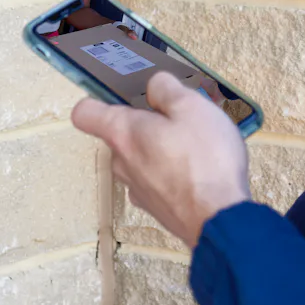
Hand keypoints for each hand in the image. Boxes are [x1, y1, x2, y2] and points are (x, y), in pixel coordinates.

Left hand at [71, 71, 251, 248]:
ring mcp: (138, 189)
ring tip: (195, 147)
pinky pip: (157, 182)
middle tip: (178, 120)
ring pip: (140, 161)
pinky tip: (200, 173)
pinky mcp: (157, 209)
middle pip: (120, 136)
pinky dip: (172, 175)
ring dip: (160, 151)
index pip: (85, 113)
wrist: (219, 218)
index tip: (122, 99)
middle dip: (145, 126)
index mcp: (122, 133)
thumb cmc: (204, 159)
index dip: (98, 102)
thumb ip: (166, 89)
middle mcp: (122, 163)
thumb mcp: (191, 106)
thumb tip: (155, 85)